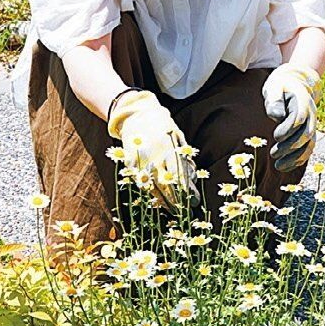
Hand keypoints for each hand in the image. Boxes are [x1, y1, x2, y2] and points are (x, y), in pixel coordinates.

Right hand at [108, 90, 195, 209]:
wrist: (134, 115)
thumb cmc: (161, 125)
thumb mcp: (176, 136)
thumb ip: (184, 156)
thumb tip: (192, 177)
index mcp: (167, 149)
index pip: (179, 177)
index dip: (187, 192)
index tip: (194, 201)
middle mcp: (153, 158)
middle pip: (167, 187)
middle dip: (177, 201)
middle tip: (185, 210)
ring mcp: (140, 163)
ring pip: (153, 189)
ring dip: (164, 202)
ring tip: (173, 209)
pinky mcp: (130, 166)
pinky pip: (141, 184)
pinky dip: (151, 194)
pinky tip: (158, 200)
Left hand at [261, 63, 320, 171]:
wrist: (295, 83)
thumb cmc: (280, 86)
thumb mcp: (274, 87)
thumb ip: (275, 100)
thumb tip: (277, 117)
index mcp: (302, 102)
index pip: (299, 119)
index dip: (289, 129)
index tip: (276, 136)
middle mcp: (310, 115)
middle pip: (306, 135)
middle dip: (290, 147)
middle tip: (273, 153)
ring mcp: (311, 125)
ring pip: (309, 145)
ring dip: (294, 158)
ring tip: (278, 166)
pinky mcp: (308, 133)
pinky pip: (308, 149)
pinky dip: (298, 160)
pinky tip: (285, 167)